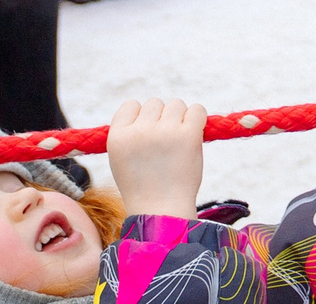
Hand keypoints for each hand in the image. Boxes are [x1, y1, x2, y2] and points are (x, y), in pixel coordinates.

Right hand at [106, 99, 205, 221]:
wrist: (162, 212)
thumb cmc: (144, 188)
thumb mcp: (123, 159)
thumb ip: (132, 133)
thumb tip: (155, 109)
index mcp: (117, 137)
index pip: (130, 105)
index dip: (142, 117)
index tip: (148, 132)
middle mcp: (139, 131)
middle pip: (155, 103)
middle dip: (162, 118)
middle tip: (165, 143)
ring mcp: (164, 132)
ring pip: (176, 104)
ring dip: (180, 118)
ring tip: (178, 143)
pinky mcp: (188, 135)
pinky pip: (197, 109)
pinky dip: (198, 118)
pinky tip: (194, 134)